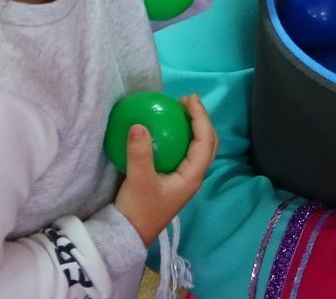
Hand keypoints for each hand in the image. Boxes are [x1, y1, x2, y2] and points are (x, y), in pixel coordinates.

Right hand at [114, 94, 217, 245]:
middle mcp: (193, 177)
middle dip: (201, 120)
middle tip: (186, 102)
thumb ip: (139, 153)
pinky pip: (184, 153)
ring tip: (178, 112)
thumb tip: (138, 124)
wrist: (127, 236)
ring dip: (193, 128)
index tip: (189, 98)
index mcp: (192, 176)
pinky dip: (181, 138)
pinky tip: (166, 131)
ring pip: (198, 148)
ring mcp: (184, 179)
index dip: (201, 117)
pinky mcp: (173, 180)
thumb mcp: (138, 180)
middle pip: (209, 143)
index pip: (205, 141)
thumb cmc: (138, 210)